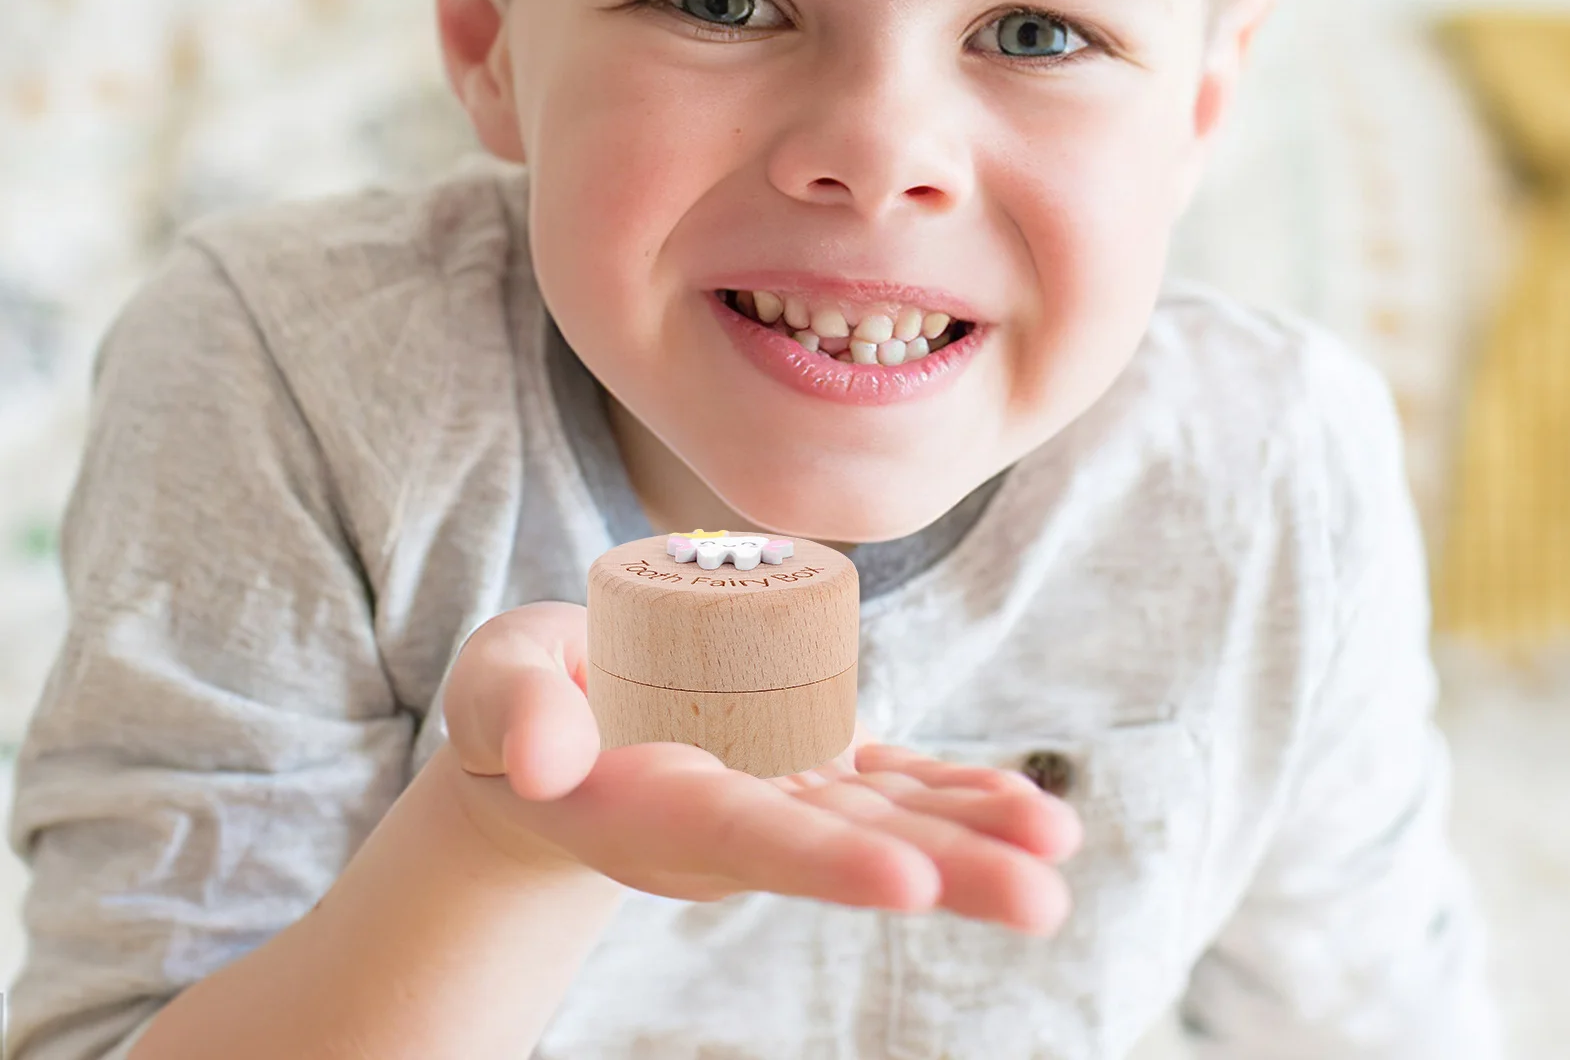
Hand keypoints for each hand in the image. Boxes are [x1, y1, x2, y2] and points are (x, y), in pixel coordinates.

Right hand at [440, 601, 1081, 935]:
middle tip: (1044, 898)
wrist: (552, 733)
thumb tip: (547, 757)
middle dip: (945, 869)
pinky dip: (952, 789)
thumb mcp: (492, 690)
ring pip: (883, 817)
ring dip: (973, 830)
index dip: (825, 861)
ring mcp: (775, 792)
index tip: (907, 883)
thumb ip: (514, 714)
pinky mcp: (801, 763)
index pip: (749, 836)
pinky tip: (1024, 803)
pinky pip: (886, 781)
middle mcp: (732, 818)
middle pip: (845, 848)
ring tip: (1059, 843)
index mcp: (654, 807)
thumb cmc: (515, 706)